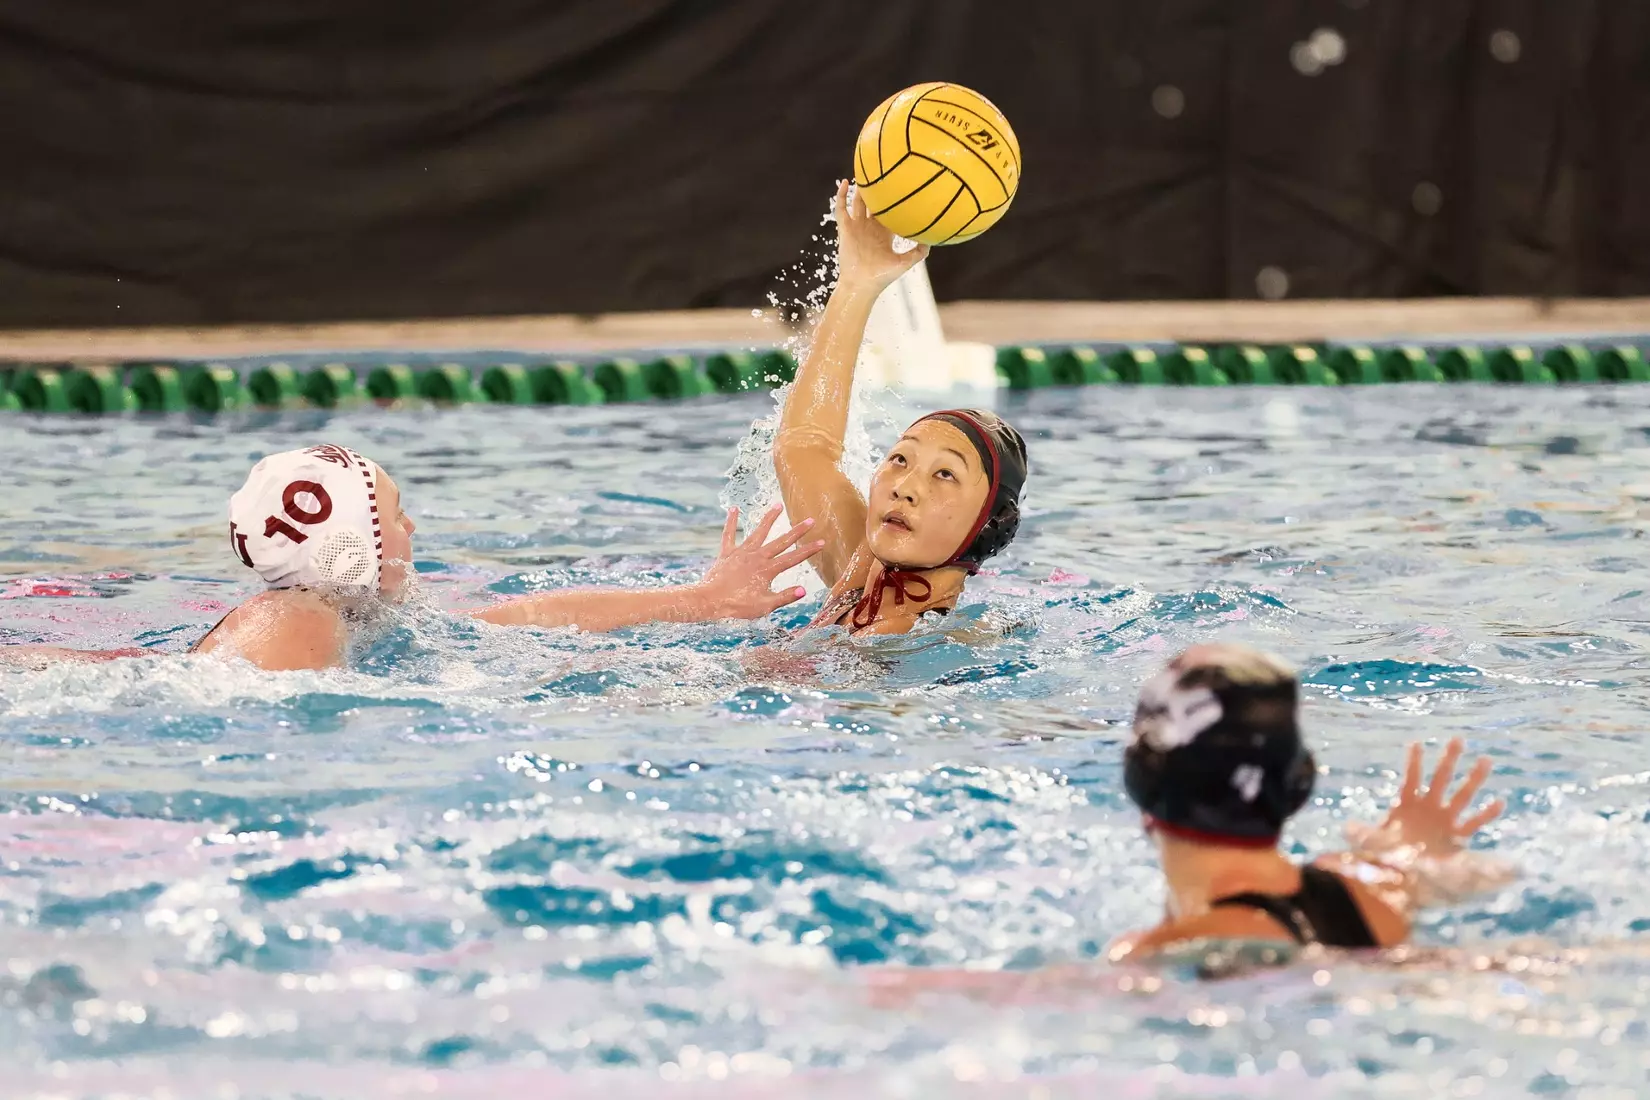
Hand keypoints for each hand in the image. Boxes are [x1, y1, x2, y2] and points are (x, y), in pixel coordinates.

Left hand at [696, 505, 823, 619]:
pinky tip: (734, 508)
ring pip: (758, 532)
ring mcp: (741, 553)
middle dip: (797, 531)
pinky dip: (731, 521)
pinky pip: (729, 534)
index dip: (808, 550)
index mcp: (767, 570)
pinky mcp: (727, 553)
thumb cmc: (738, 607)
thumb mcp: (764, 606)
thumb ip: (784, 597)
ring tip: (778, 505)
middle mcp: (757, 557)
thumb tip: (804, 590)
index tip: (822, 542)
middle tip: (810, 520)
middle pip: (781, 542)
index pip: (793, 558)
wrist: (710, 601)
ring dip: (769, 518)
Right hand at [832, 178, 930, 292]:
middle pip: (873, 204)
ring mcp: (856, 227)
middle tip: (884, 175)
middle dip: (878, 192)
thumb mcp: (904, 263)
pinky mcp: (845, 229)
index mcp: (883, 234)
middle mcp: (869, 228)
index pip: (890, 213)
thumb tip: (931, 239)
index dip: (895, 202)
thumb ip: (919, 252)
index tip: (903, 187)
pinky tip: (845, 183)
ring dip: (861, 190)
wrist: (862, 284)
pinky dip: (841, 196)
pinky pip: (841, 209)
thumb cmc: (882, 276)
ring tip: (865, 174)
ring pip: (857, 203)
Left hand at [1351, 739, 1504, 859]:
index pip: (1411, 779)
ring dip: (1473, 779)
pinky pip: (1473, 823)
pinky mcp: (1455, 838)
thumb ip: (1361, 833)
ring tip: (1485, 760)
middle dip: (1449, 760)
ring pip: (1461, 795)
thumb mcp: (1370, 842)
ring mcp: (1444, 821)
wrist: (1402, 878)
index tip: (1417, 742)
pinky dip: (1486, 814)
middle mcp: (1428, 809)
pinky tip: (1499, 802)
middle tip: (1459, 739)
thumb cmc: (1385, 857)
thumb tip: (1346, 827)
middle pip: (1440, 779)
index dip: (1413, 762)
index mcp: (1407, 805)